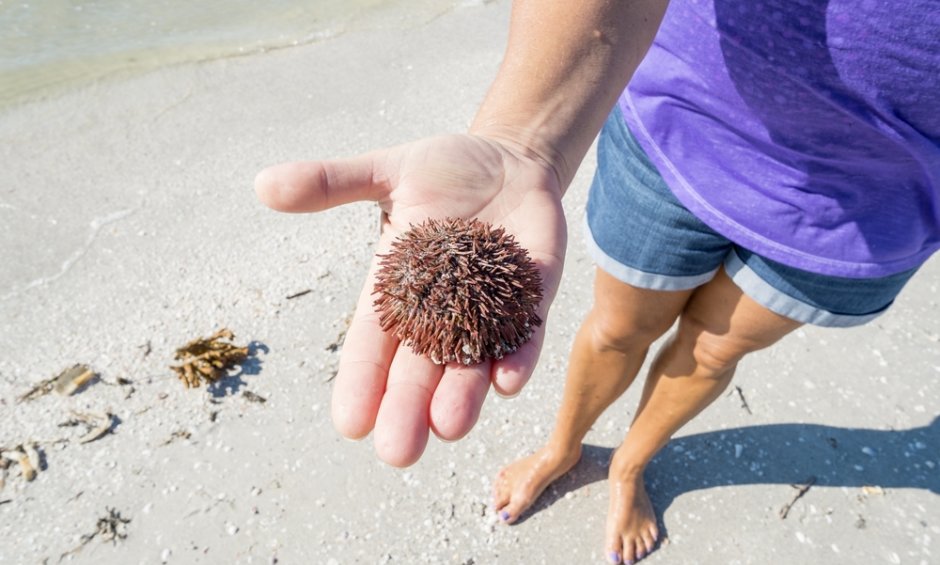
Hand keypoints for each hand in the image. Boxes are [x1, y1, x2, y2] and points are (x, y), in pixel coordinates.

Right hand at [255, 133, 565, 465]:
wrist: (511, 158)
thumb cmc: (445, 169)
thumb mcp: (386, 170)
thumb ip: (332, 183)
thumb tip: (261, 181)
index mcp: (397, 288)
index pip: (372, 343)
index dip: (361, 381)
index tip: (349, 422)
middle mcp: (441, 309)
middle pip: (420, 368)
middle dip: (408, 409)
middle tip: (396, 452)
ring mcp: (490, 305)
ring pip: (472, 362)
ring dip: (462, 396)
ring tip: (449, 429)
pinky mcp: (533, 294)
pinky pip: (526, 332)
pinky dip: (518, 356)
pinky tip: (508, 382)